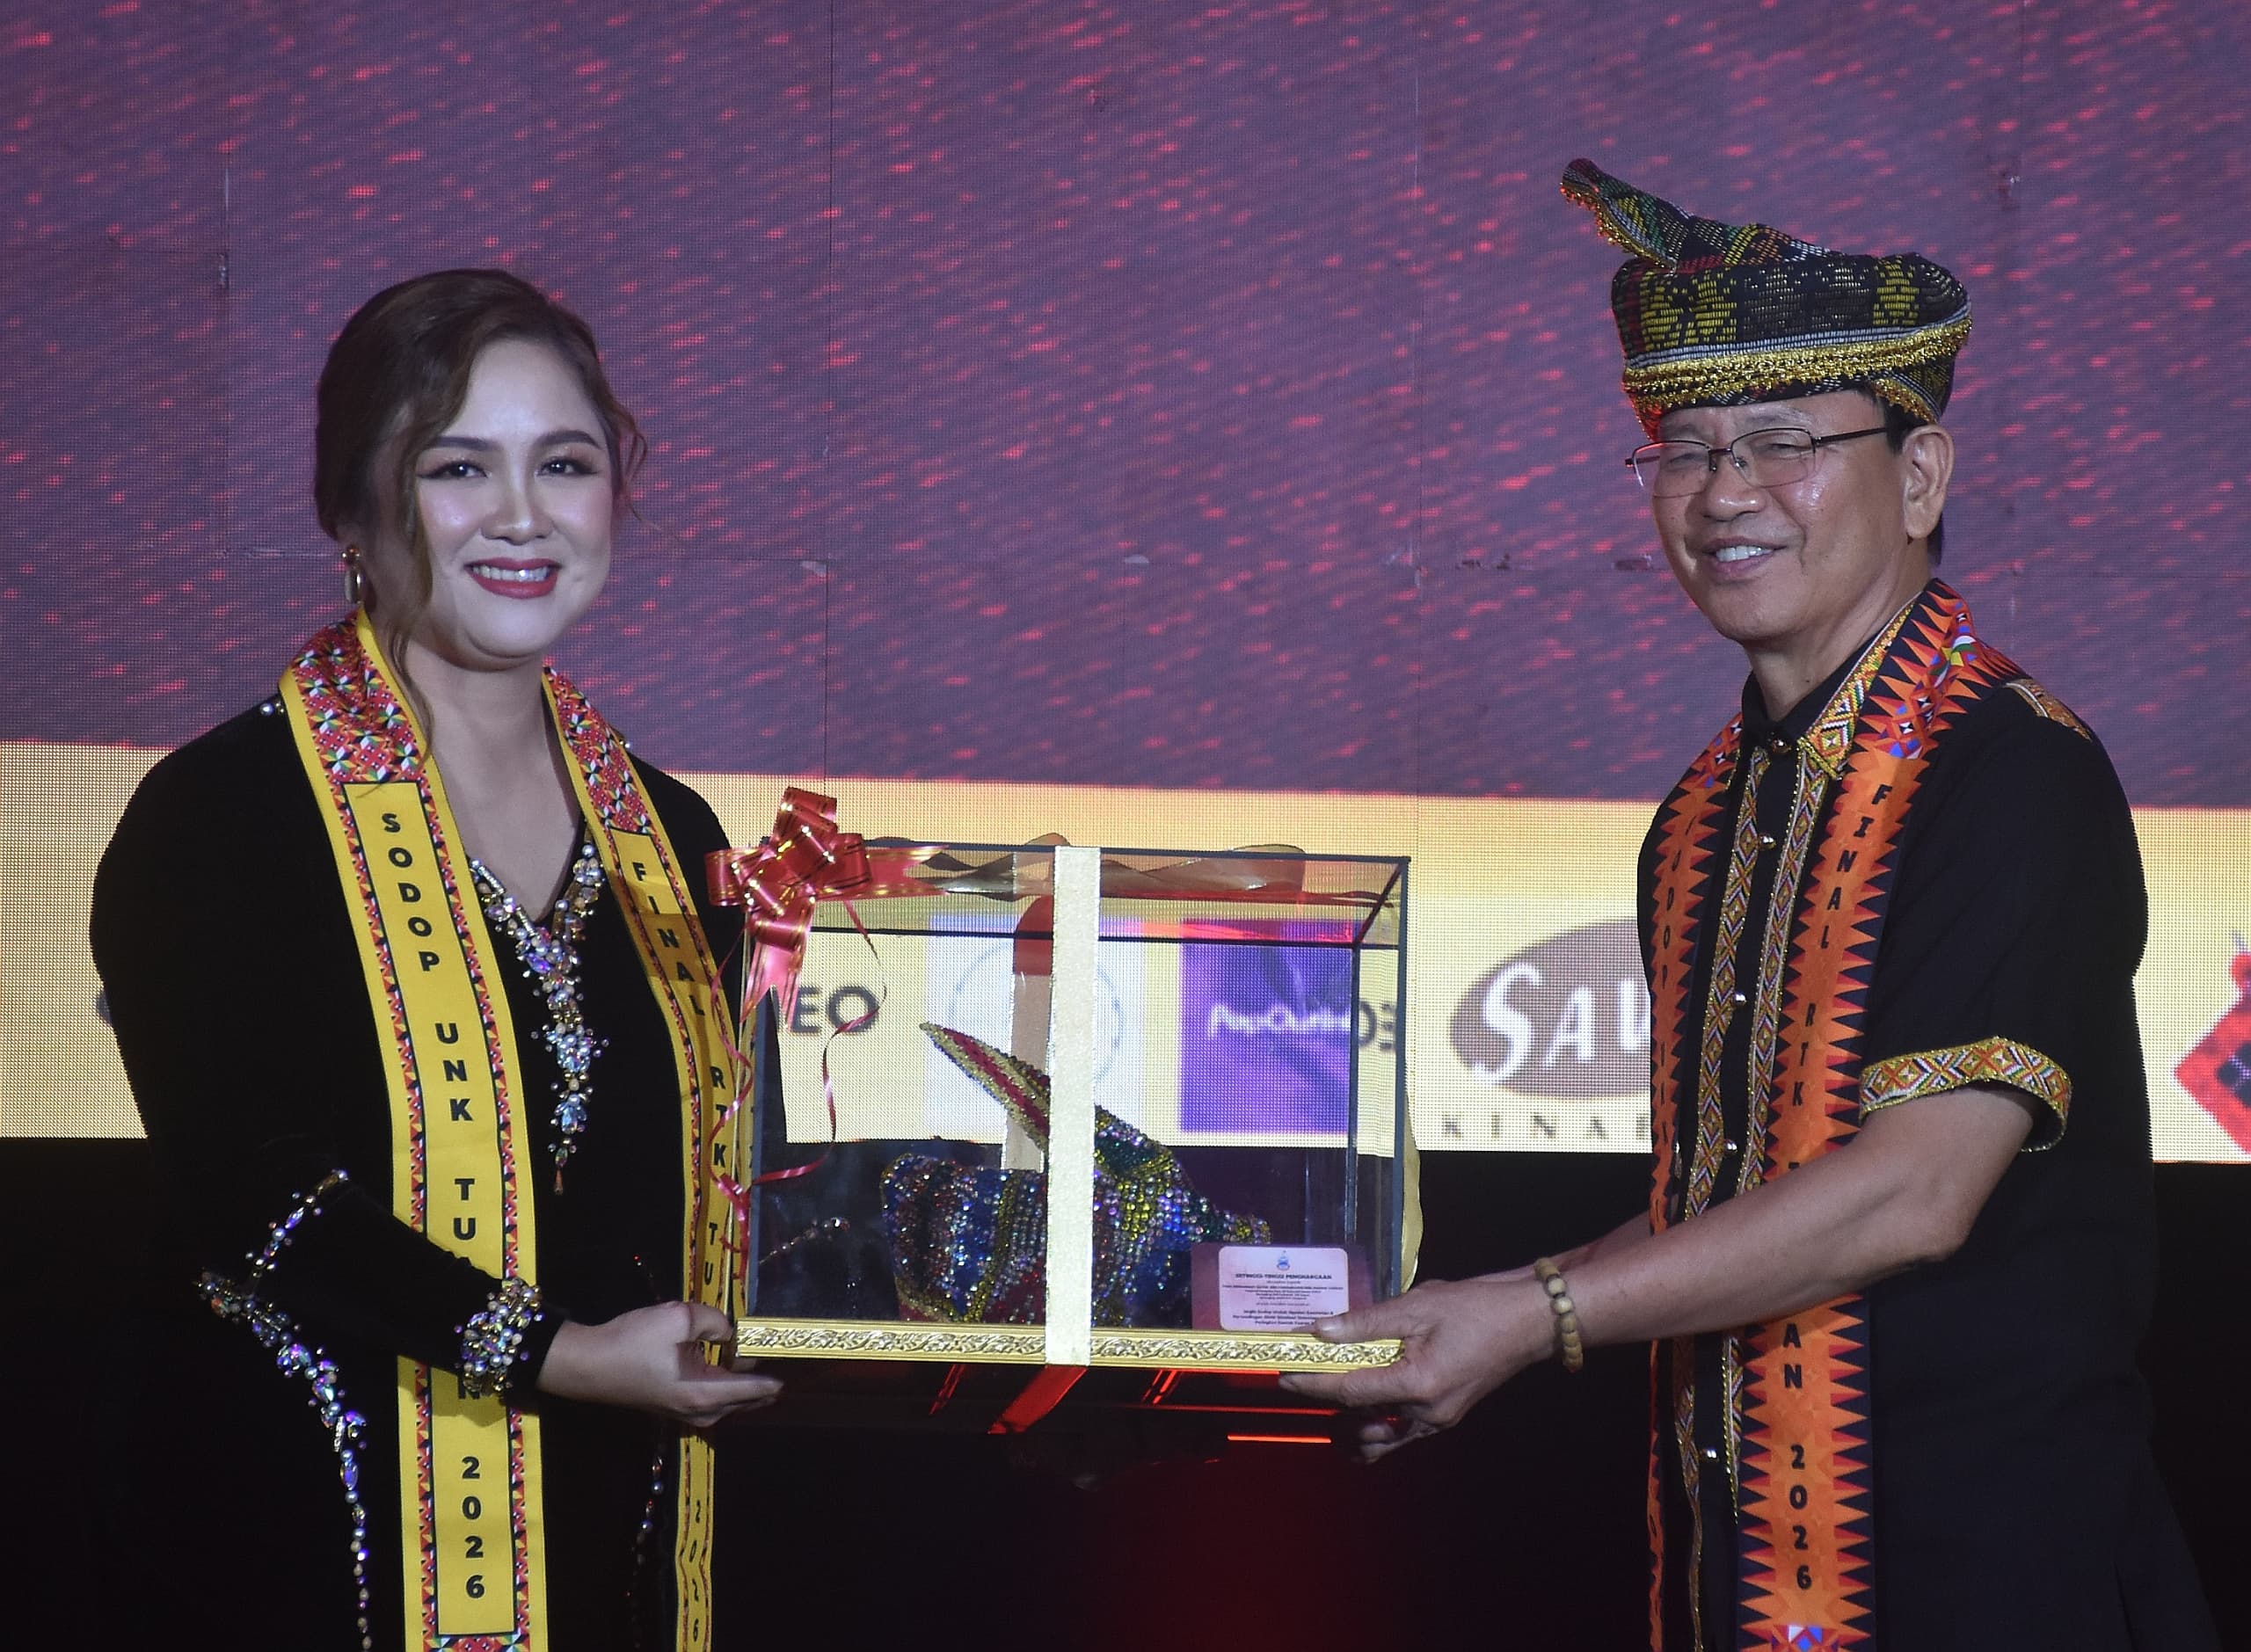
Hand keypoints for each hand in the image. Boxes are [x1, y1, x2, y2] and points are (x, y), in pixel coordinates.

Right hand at [535, 1301, 780, 1428]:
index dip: (780, 1375)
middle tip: (785, 1357)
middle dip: (767, 1380)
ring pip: (730, 1401)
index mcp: (706, 1394)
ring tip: (764, 1361)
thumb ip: (715, 1321)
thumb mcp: (678, 1317)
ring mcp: (686, 1413)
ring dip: (747, 1384)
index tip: (801, 1362)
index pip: (757, 1389)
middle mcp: (701, 1412)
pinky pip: (714, 1399)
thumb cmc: (632, 1342)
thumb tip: (731, 1333)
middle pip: (747, 1400)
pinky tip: (731, 1368)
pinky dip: (728, 1386)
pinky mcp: (674, 1407)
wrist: (586, 1365)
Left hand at [1278, 1274, 1554, 1461]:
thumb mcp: (1417, 1306)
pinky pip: (1400, 1432)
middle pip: (1361, 1417)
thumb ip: (1366, 1323)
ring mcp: (1437, 1421)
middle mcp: (1426, 1413)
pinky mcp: (1443, 1417)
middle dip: (1327, 1404)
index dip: (1313, 1383)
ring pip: (1380, 1435)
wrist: (1526, 1322)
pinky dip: (1375, 1426)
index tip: (1284, 1376)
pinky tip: (1360, 1413)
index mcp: (1418, 1384)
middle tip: (1302, 1381)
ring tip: (1327, 1400)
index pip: (1350, 1390)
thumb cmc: (1475, 1308)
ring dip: (1350, 1423)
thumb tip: (1321, 1331)